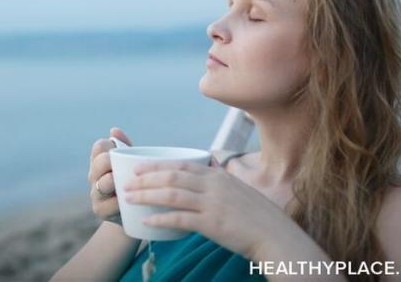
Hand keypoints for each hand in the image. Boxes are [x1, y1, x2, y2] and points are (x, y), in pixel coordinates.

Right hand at [88, 127, 132, 225]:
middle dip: (110, 161)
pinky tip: (129, 200)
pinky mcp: (100, 210)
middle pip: (99, 162)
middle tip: (124, 164)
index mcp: (100, 161)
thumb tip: (114, 129)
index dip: (109, 145)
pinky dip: (118, 202)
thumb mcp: (131, 164)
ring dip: (112, 181)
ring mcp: (96, 193)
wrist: (134, 213)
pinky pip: (108, 204)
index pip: (99, 146)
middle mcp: (94, 176)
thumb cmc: (132, 182)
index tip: (121, 149)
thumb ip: (125, 147)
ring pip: (102, 183)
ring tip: (123, 181)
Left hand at [123, 160, 296, 258]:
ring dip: (146, 195)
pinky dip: (161, 219)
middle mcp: (213, 185)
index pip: (180, 164)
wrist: (275, 235)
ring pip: (171, 195)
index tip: (137, 168)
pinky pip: (180, 219)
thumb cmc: (255, 215)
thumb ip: (216, 182)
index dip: (156, 165)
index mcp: (217, 175)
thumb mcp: (236, 190)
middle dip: (145, 179)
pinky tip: (147, 221)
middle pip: (171, 176)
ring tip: (129, 199)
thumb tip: (199, 177)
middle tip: (125, 183)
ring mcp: (212, 204)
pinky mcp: (212, 224)